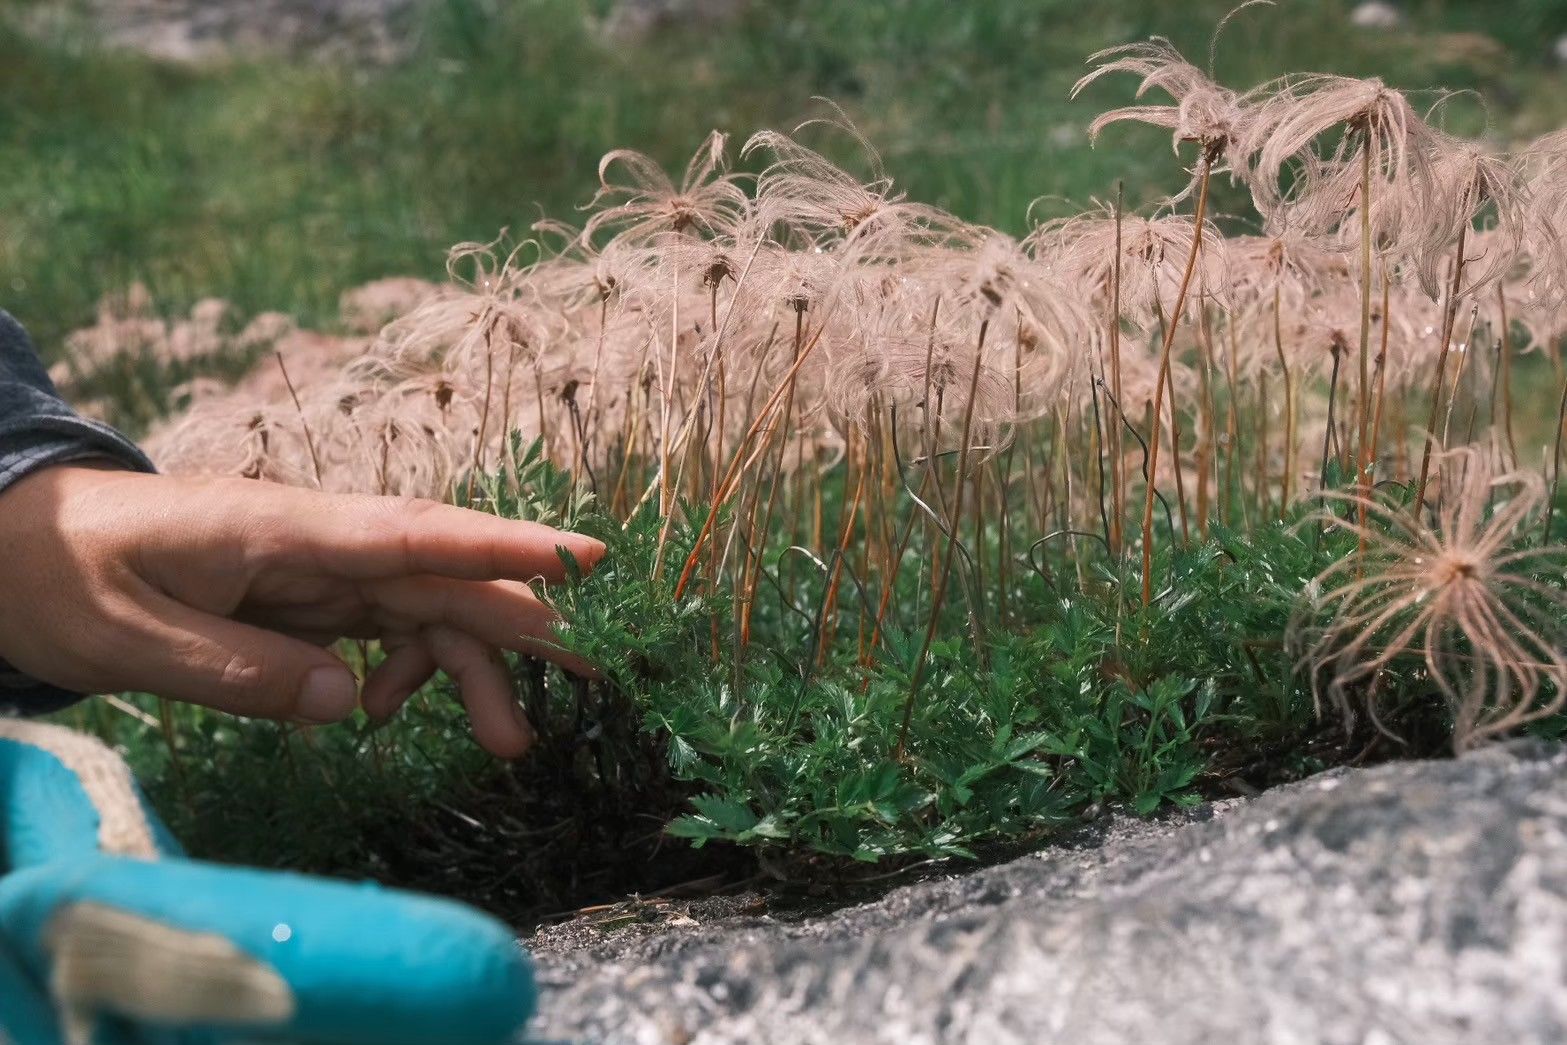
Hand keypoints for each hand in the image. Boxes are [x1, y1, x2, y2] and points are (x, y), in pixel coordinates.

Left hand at [0, 464, 603, 756]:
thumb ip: (239, 672)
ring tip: (508, 745)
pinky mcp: (307, 598)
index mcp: (284, 531)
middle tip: (598, 672)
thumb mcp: (129, 637)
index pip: (413, 535)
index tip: (586, 558)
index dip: (503, 548)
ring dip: (473, 671)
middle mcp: (321, 543)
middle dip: (524, 623)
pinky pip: (382, 632)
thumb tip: (346, 706)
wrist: (16, 547)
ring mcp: (318, 570)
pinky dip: (401, 674)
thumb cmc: (62, 575)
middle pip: (443, 579)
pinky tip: (380, 716)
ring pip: (426, 612)